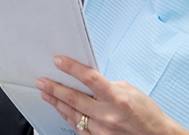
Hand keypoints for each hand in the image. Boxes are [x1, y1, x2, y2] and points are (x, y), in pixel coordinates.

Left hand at [35, 56, 188, 134]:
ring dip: (57, 103)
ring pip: (72, 114)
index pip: (89, 78)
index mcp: (116, 97)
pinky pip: (78, 129)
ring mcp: (102, 131)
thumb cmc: (146, 113)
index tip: (59, 61)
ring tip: (46, 94)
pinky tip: (62, 111)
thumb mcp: (129, 90)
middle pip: (74, 98)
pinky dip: (68, 118)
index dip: (72, 68)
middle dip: (55, 88)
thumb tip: (90, 81)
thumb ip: (108, 85)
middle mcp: (107, 115)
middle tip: (42, 81)